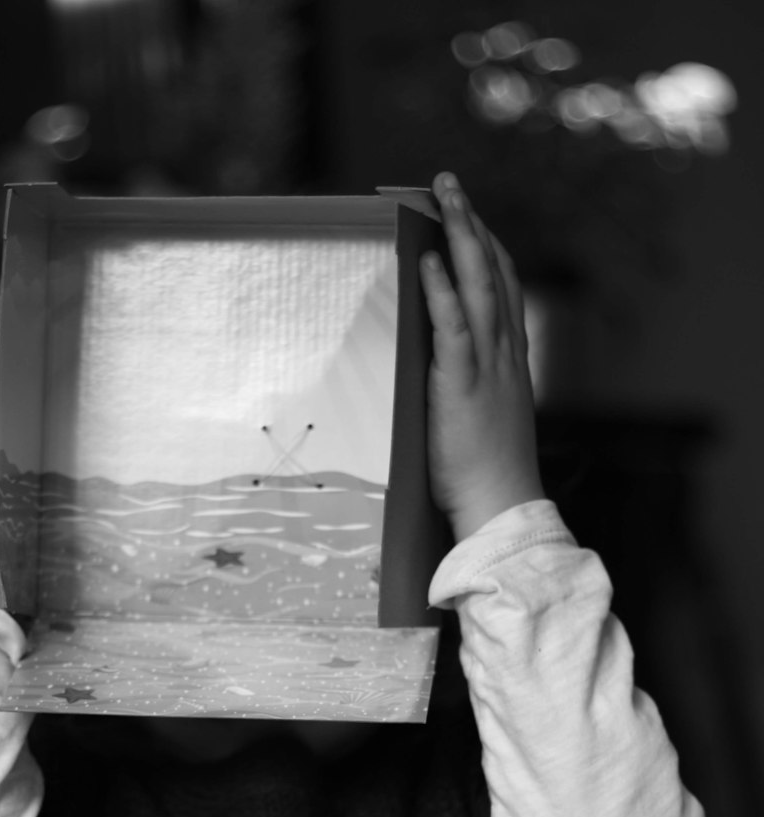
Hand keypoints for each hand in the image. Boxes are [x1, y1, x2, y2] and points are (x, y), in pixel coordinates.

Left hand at [421, 172, 542, 542]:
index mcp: (512, 362)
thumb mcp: (487, 421)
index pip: (505, 290)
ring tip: (442, 198)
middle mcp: (506, 355)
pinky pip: (453, 328)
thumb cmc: (489, 477)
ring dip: (459, 237)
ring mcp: (487, 367)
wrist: (501, 509)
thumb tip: (445, 372)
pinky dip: (442, 291)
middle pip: (495, 273)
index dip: (488, 248)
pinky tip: (428, 261)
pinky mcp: (462, 386)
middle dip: (472, 224)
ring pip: (479, 287)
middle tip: (451, 184)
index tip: (472, 217)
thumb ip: (472, 389)